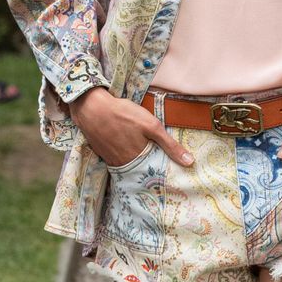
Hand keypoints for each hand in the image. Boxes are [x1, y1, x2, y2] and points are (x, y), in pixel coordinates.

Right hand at [71, 87, 191, 167]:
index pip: (154, 173)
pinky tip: (125, 147)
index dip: (162, 171)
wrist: (91, 107)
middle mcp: (124, 165)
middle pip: (140, 172)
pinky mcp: (102, 153)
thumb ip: (170, 145)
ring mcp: (111, 160)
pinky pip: (116, 160)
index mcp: (138, 160)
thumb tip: (190, 163)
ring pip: (128, 166)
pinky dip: (123, 157)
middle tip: (156, 164)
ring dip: (135, 164)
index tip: (170, 174)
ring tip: (142, 156)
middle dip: (149, 170)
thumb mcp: (151, 126)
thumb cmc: (123, 114)